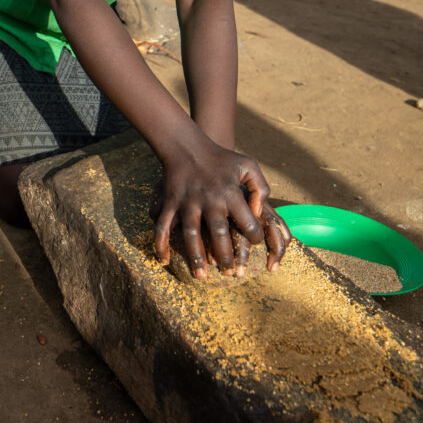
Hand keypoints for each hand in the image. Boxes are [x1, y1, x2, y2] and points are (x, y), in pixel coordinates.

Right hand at [151, 142, 289, 277]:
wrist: (187, 146)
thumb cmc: (221, 158)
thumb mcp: (248, 165)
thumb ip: (261, 188)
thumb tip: (259, 212)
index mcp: (231, 193)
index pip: (248, 223)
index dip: (254, 237)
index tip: (253, 243)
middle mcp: (210, 200)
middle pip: (219, 235)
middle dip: (227, 257)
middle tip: (231, 273)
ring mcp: (188, 202)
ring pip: (191, 236)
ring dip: (196, 257)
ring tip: (201, 276)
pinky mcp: (171, 202)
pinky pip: (163, 227)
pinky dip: (161, 245)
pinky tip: (164, 261)